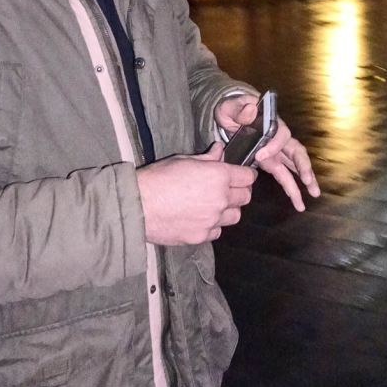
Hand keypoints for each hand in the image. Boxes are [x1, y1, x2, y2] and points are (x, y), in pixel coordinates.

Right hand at [136, 143, 256, 244]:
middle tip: (227, 188)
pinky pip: (217, 231)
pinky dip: (213, 225)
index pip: (248, 177)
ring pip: (234, 216)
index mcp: (218, 176)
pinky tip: (201, 218)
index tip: (241, 174)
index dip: (246, 174)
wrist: (137, 206)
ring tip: (214, 204)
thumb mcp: (183, 160)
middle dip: (239, 191)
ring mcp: (212, 220)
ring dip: (229, 209)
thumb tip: (220, 150)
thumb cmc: (157, 178)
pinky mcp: (201, 236)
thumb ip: (207, 158)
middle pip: (245, 197)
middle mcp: (220, 199)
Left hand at [214, 95, 319, 211]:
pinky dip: (292, 187)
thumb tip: (251, 109)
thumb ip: (240, 109)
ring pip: (295, 165)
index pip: (281, 134)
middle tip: (308, 180)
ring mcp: (276, 150)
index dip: (273, 146)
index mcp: (272, 122)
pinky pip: (284, 174)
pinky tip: (298, 201)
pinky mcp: (271, 161)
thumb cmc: (232, 110)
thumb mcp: (231, 107)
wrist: (230, 117)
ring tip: (314, 194)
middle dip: (304, 166)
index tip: (260, 156)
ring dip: (305, 179)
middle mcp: (278, 137)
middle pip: (297, 151)